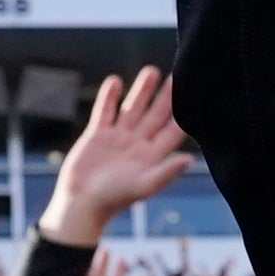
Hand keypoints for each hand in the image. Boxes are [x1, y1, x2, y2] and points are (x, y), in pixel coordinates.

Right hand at [37, 66, 198, 243]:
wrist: (80, 204)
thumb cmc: (113, 200)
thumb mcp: (143, 187)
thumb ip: (166, 172)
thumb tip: (190, 159)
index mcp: (151, 156)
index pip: (172, 131)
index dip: (182, 114)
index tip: (194, 96)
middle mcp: (137, 145)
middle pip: (155, 115)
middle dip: (165, 96)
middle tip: (176, 75)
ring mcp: (117, 138)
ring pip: (132, 109)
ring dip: (142, 91)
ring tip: (152, 72)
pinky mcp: (97, 135)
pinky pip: (105, 111)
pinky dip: (110, 97)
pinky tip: (115, 81)